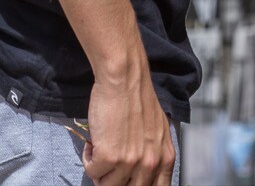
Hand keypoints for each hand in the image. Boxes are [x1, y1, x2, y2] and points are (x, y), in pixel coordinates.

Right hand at [80, 67, 174, 185]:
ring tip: (100, 149)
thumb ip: (154, 156)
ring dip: (99, 171)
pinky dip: (88, 159)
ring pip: (107, 185)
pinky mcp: (109, 156)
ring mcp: (130, 162)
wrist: (124, 79)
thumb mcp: (158, 131)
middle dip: (114, 181)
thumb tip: (141, 175)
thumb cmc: (137, 100)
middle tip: (108, 167)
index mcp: (165, 159)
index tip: (125, 180)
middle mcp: (151, 164)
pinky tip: (94, 142)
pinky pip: (92, 172)